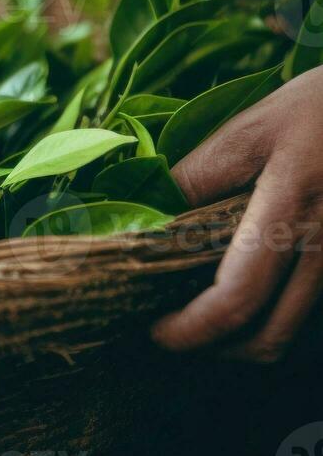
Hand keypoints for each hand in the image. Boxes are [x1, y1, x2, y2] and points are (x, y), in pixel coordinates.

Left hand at [153, 65, 322, 361]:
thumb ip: (199, 175)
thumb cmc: (319, 107)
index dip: (192, 329)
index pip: (237, 298)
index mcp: (290, 215)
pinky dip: (271, 315)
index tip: (155, 332)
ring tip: (197, 314)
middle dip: (214, 349)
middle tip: (171, 332)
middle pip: (269, 336)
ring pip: (292, 328)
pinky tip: (242, 294)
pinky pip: (308, 307)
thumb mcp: (250, 129)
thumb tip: (149, 216)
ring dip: (242, 337)